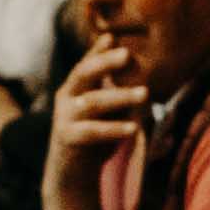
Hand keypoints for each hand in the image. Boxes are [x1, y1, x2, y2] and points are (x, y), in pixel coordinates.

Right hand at [47, 42, 146, 209]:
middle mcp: (66, 98)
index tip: (113, 37)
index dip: (98, 50)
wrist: (71, 172)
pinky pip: (92, 131)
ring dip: (119, 96)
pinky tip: (134, 129)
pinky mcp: (67, 138)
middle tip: (127, 55)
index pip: (86, 63)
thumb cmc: (94, 138)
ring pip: (92, 102)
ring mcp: (64, 118)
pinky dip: (113, 129)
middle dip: (104, 62)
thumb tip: (142, 78)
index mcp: (75, 88)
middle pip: (83, 74)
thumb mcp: (106, 112)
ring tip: (145, 94)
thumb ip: (116, 94)